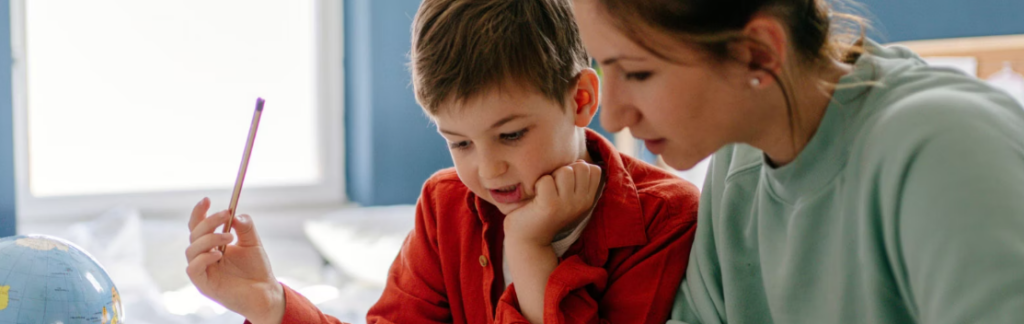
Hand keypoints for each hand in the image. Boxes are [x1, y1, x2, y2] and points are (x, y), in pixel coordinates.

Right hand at [185, 198, 284, 323]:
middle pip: (194, 234)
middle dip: (208, 221)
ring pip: (191, 249)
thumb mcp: (253, 242)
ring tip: (229, 237)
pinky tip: (219, 254)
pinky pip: (193, 268)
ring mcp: (202, 270)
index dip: (199, 213)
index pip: (198, 226)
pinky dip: (204, 258)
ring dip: (209, 238)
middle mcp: (204, 256)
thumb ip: (245, 227)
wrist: (265, 292)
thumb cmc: (256, 268)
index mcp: (212, 245)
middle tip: (226, 215)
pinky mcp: (204, 285)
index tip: (207, 199)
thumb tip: (235, 214)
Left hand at [504, 160, 601, 246]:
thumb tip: (579, 161)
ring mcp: (567, 205)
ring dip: (551, 176)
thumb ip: (576, 179)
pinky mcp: (550, 205)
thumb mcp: (566, 196)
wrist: (528, 239)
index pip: (594, 170)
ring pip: (565, 171)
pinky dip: (538, 183)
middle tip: (552, 186)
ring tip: (544, 191)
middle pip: (581, 167)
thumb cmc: (544, 212)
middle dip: (564, 170)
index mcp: (587, 200)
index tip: (564, 182)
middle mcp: (581, 203)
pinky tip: (535, 196)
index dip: (577, 169)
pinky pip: (546, 179)